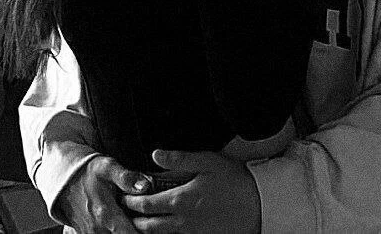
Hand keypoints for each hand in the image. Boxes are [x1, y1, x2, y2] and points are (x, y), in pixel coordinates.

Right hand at [55, 154, 151, 232]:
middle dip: (139, 230)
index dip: (146, 232)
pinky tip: (125, 223)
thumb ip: (127, 177)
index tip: (156, 225)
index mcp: (106, 215)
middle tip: (152, 222)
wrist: (65, 180)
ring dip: (126, 230)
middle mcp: (98, 230)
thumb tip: (146, 186)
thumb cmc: (90, 172)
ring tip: (139, 221)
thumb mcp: (108, 167)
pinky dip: (116, 231)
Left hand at [122, 149, 260, 232]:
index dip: (130, 202)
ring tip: (135, 225)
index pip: (146, 205)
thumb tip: (155, 154)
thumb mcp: (207, 162)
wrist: (259, 205)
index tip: (121, 197)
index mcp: (181, 200)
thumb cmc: (233, 180)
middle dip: (132, 220)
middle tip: (122, 214)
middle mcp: (182, 221)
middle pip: (148, 227)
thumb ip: (179, 159)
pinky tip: (161, 231)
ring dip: (145, 231)